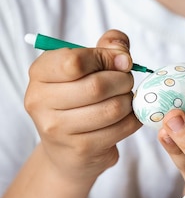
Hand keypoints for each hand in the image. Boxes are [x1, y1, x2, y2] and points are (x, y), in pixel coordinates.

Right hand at [24, 29, 141, 182]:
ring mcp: (58, 129)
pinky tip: (126, 116)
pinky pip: (121, 128)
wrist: (66, 149)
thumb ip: (107, 47)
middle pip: (97, 86)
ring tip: (125, 99)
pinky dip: (132, 119)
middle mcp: (41, 101)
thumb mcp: (87, 66)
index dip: (106, 58)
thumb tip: (123, 55)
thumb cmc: (79, 98)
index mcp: (40, 73)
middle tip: (126, 82)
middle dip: (123, 80)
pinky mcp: (81, 149)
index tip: (121, 61)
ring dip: (129, 101)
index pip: (75, 61)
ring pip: (112, 108)